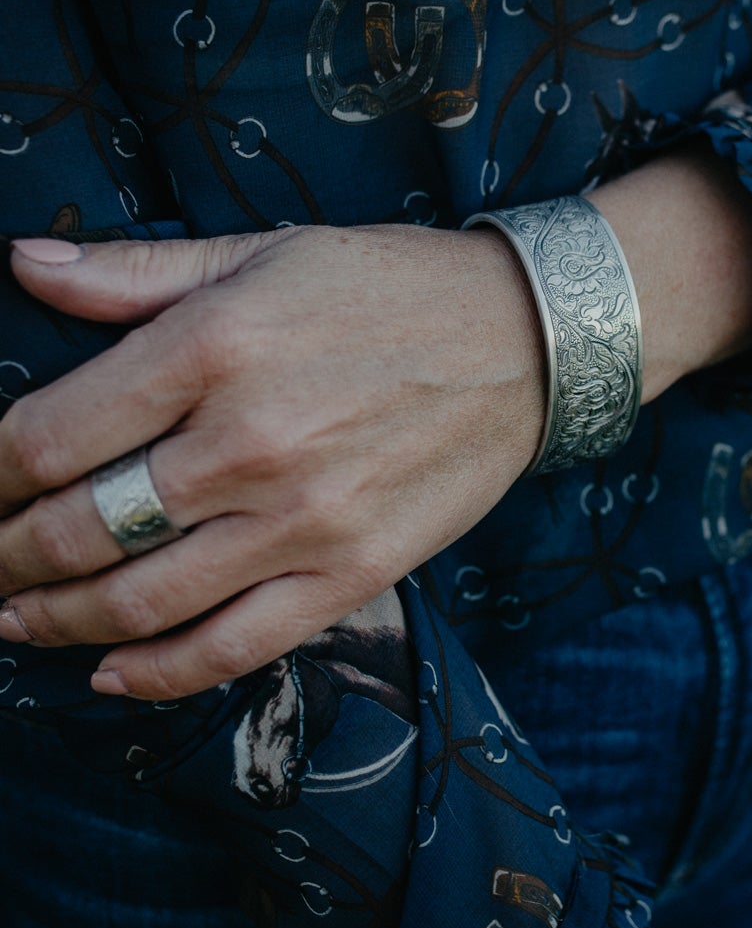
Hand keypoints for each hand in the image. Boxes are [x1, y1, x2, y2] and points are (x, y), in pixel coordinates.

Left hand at [0, 224, 544, 697]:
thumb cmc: (388, 288)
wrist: (524, 341)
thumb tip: (22, 265)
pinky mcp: (350, 576)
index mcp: (215, 347)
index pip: (50, 436)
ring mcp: (302, 521)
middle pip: (81, 529)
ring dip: (55, 621)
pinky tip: (106, 674)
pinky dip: (156, 674)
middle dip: (5, 555)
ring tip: (14, 618)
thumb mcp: (262, 253)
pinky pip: (232, 648)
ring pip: (140, 601)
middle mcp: (248, 442)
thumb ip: (135, 272)